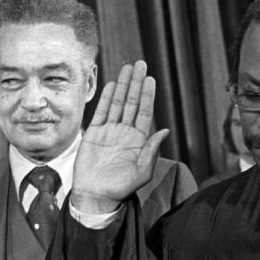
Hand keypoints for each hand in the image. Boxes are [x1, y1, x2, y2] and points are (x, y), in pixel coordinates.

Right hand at [71, 60, 167, 213]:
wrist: (96, 195)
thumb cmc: (121, 188)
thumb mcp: (142, 172)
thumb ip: (151, 151)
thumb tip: (164, 130)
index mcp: (139, 140)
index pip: (145, 112)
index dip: (148, 95)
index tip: (150, 79)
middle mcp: (125, 132)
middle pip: (132, 102)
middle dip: (136, 83)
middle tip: (140, 64)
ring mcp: (110, 131)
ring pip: (118, 103)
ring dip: (123, 86)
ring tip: (127, 68)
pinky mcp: (95, 134)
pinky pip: (102, 112)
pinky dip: (107, 98)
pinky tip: (112, 85)